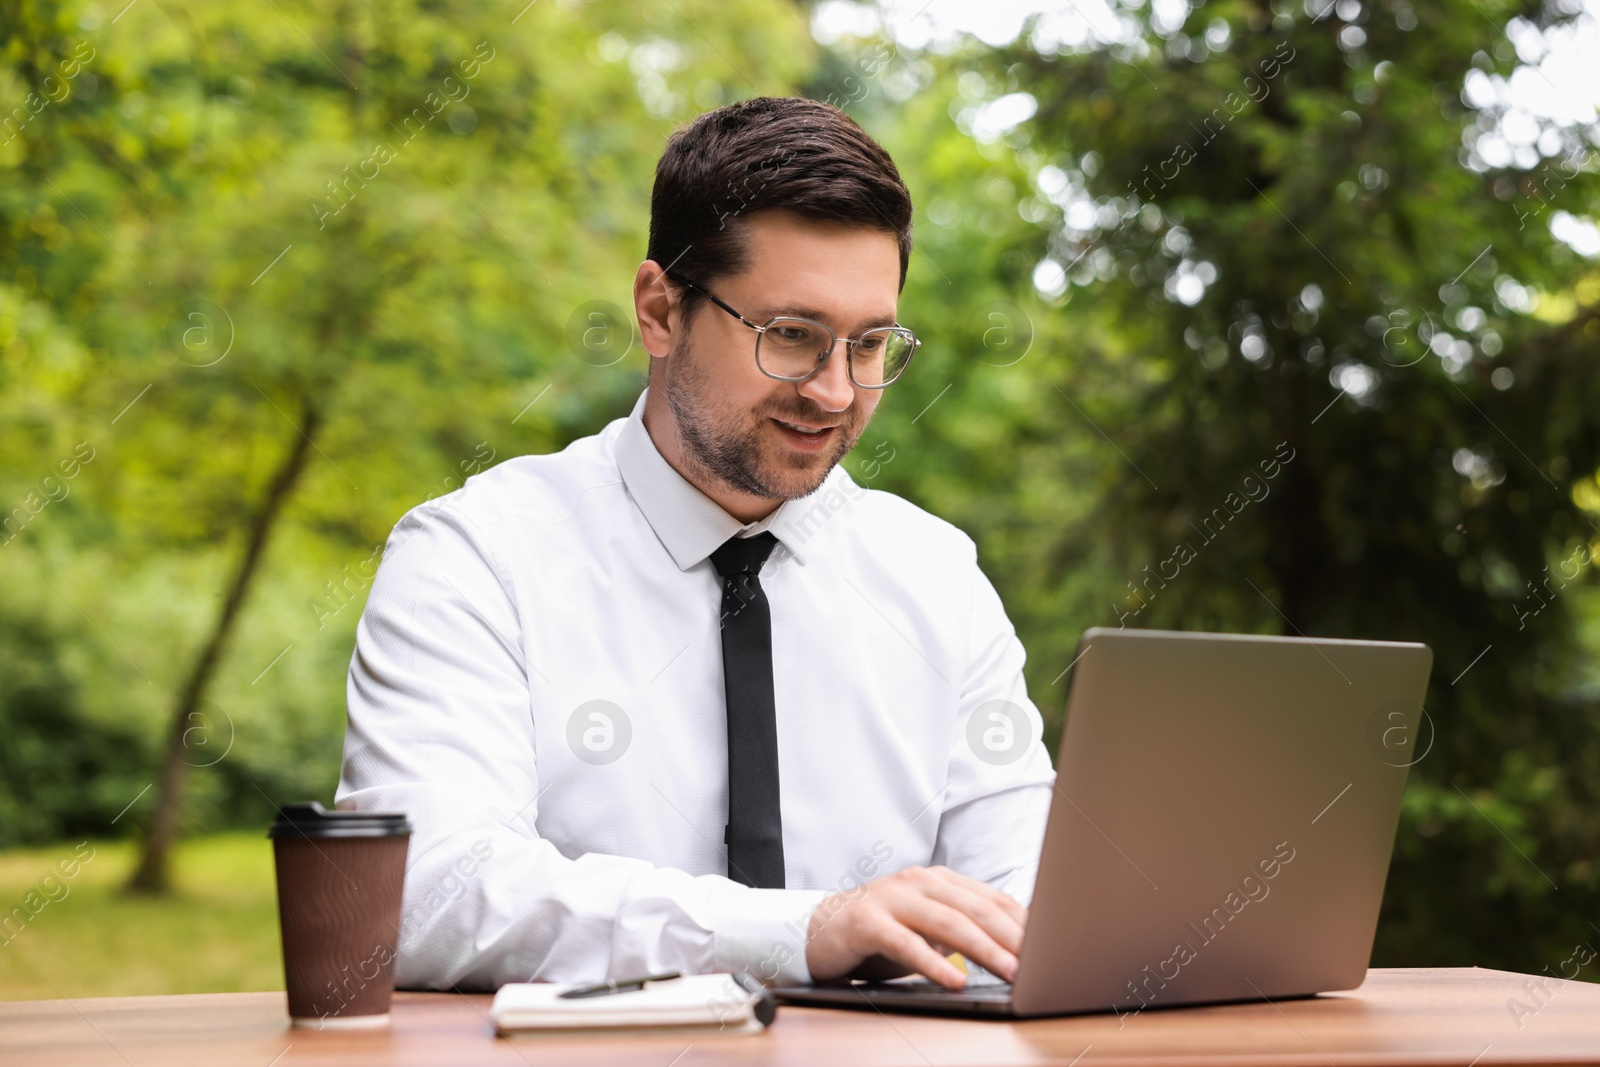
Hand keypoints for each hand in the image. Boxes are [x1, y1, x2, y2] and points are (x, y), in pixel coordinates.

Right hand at [804, 866, 1026, 988]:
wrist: (820, 928)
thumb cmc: (883, 931)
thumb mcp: (927, 926)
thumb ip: (964, 929)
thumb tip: (1018, 950)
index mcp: (939, 880)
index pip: (992, 899)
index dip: (1023, 923)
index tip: (1051, 948)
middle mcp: (919, 882)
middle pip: (975, 910)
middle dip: (1012, 938)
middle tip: (1038, 964)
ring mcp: (892, 899)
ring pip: (947, 923)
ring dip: (983, 950)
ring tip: (1009, 972)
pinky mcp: (867, 922)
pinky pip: (906, 944)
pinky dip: (933, 963)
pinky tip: (954, 980)